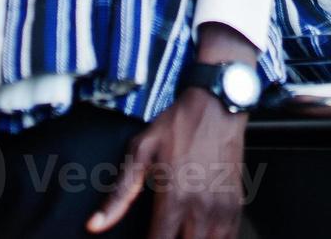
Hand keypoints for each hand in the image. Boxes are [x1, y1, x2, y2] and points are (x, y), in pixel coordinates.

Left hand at [88, 93, 248, 238]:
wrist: (217, 105)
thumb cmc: (179, 124)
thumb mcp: (141, 151)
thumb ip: (119, 194)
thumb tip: (96, 224)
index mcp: (174, 198)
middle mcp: (200, 208)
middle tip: (162, 234)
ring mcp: (221, 208)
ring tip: (179, 234)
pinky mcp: (235, 204)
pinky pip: (229, 237)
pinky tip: (200, 235)